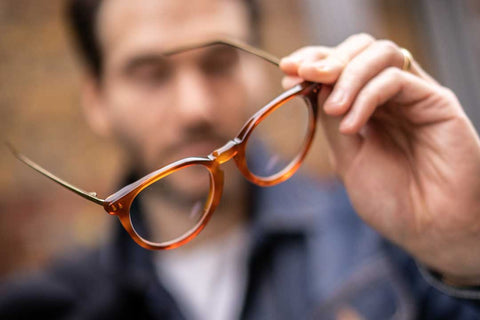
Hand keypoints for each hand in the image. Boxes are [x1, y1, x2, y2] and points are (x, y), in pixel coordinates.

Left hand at [280, 34, 479, 285]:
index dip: (314, 60)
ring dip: (348, 74)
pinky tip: (352, 125)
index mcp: (368, 107)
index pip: (342, 66)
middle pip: (361, 50)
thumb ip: (332, 120)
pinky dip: (367, 96)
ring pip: (381, 55)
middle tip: (305, 75)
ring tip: (332, 109)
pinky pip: (397, 80)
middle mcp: (392, 97)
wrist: (427, 229)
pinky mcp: (437, 102)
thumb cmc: (390, 199)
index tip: (287, 70)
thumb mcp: (348, 157)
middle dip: (329, 59)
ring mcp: (414, 97)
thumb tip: (313, 84)